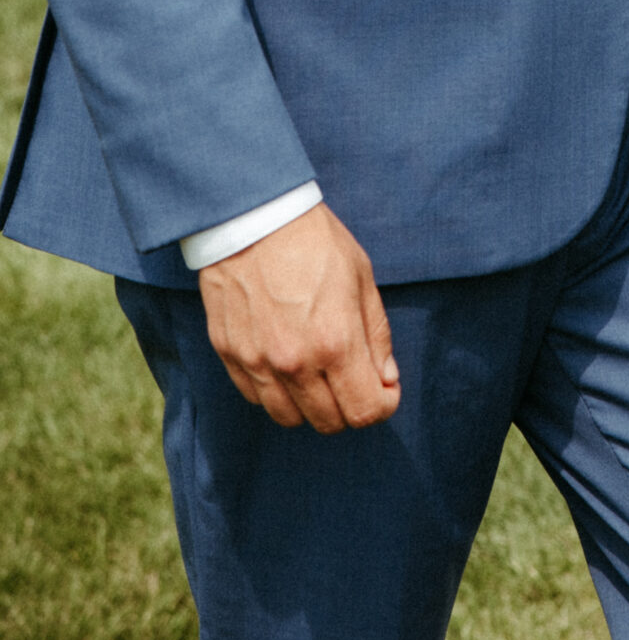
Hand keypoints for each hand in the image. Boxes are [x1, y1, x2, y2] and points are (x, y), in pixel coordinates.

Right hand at [197, 202, 400, 432]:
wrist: (254, 217)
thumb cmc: (315, 241)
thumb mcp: (362, 278)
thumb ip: (376, 335)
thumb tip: (386, 379)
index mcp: (335, 342)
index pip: (364, 411)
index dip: (382, 405)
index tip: (385, 390)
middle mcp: (295, 362)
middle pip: (328, 422)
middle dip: (350, 408)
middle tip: (354, 380)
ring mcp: (258, 362)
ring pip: (290, 418)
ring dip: (311, 405)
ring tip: (320, 373)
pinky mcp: (231, 355)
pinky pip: (257, 397)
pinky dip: (277, 391)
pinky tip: (287, 362)